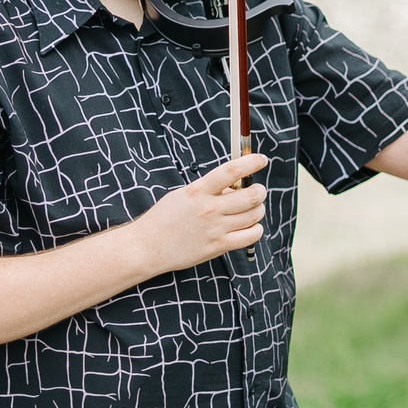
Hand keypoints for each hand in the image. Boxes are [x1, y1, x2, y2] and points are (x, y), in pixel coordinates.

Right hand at [130, 154, 269, 274]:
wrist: (146, 247)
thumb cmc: (164, 218)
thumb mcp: (183, 195)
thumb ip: (208, 190)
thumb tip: (235, 186)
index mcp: (197, 191)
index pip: (230, 171)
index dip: (250, 162)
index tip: (261, 159)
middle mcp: (209, 209)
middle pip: (251, 196)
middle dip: (260, 191)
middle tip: (258, 191)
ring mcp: (215, 228)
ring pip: (255, 215)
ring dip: (259, 209)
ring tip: (252, 209)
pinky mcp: (218, 246)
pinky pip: (251, 236)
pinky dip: (256, 229)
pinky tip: (250, 226)